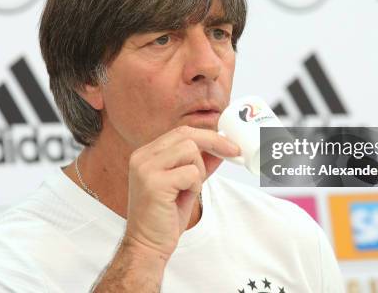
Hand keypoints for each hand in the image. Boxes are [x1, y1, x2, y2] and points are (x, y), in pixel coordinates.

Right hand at [123, 125, 240, 259]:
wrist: (147, 245)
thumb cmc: (164, 218)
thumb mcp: (186, 185)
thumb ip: (199, 165)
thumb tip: (220, 149)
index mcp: (146, 154)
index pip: (181, 132)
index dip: (208, 136)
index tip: (230, 145)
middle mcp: (142, 157)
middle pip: (186, 134)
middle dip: (215, 142)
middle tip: (234, 152)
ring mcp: (146, 169)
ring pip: (190, 150)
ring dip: (199, 170)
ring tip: (189, 189)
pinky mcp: (154, 183)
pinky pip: (190, 173)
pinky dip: (194, 185)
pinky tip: (183, 197)